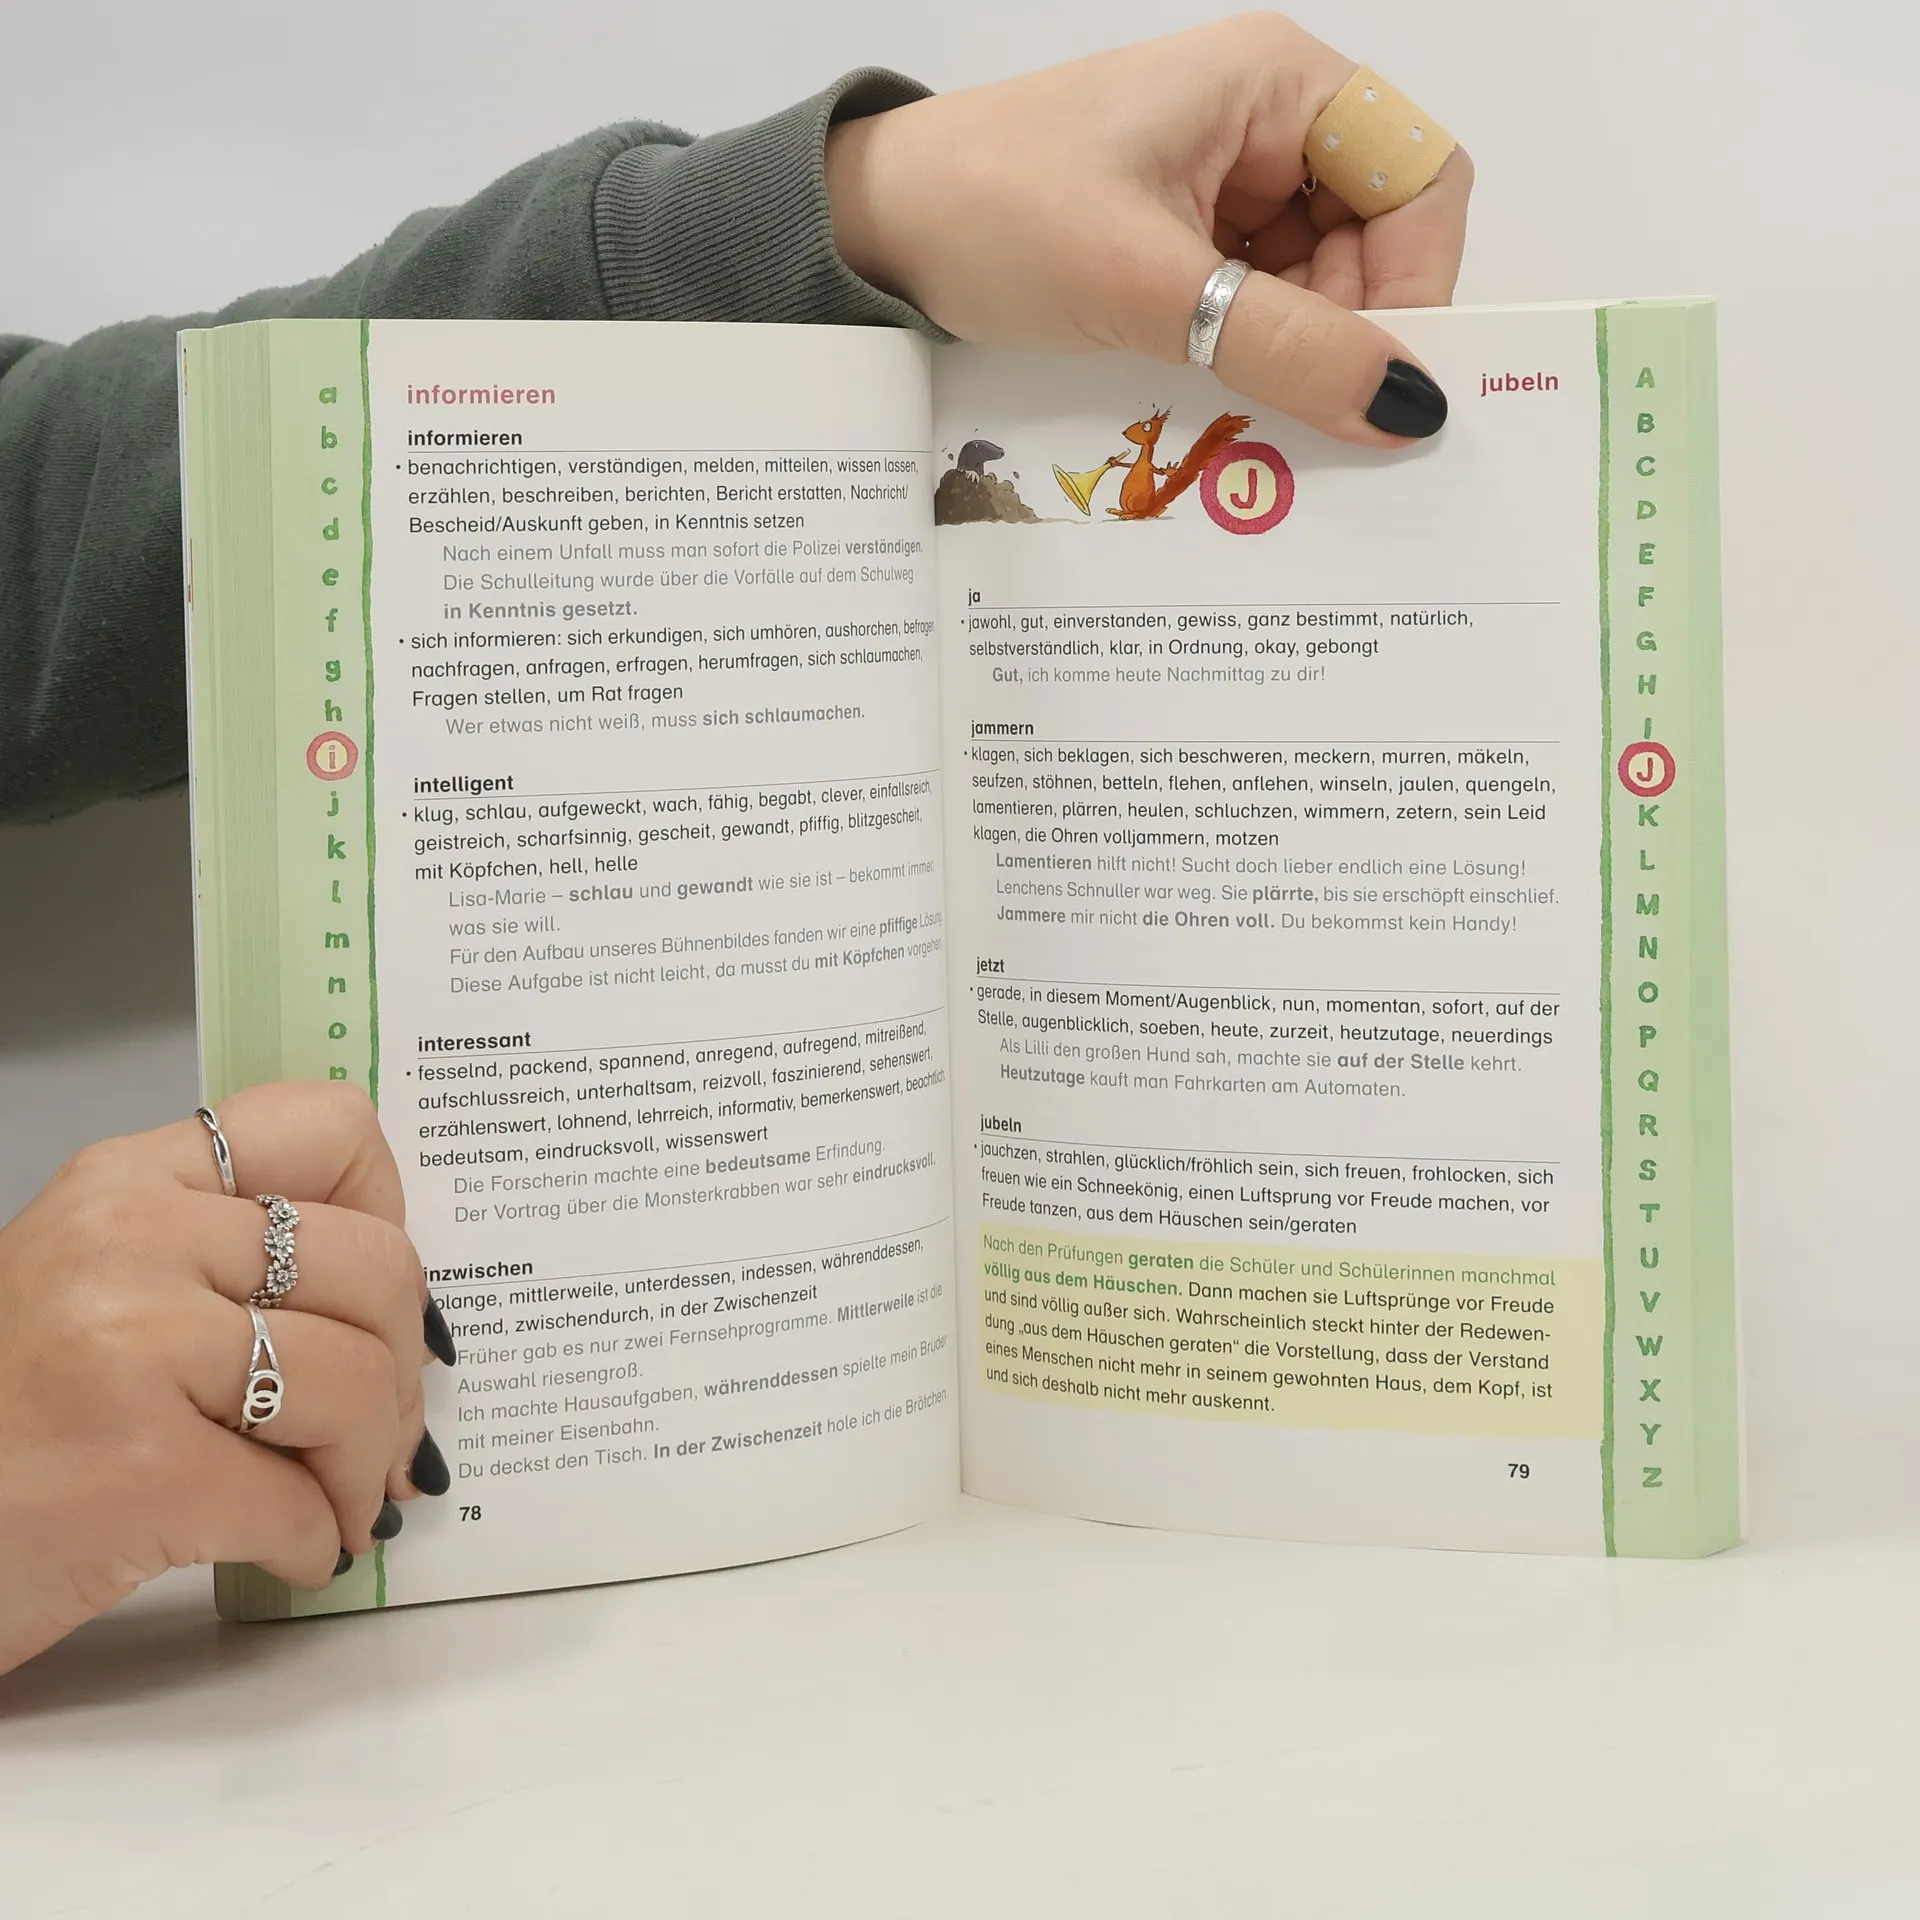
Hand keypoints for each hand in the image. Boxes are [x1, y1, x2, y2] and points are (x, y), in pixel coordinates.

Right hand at [0, 1083, 444, 1674]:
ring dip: (368, 1469)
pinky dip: (316, 1544)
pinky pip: (301, 1503)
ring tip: (338, 1503)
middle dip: (404, 1370)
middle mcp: (134, 1240)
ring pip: (360, 1384)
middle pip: (378, 1270)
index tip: (379, 1293)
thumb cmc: (4, 1417)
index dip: (390, 1214)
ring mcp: (136, 1348)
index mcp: (132, 1180)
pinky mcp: (143, 1471)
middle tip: (382, 1431)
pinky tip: (289, 1554)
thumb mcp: (97, 1284)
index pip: (331, 1129)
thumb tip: (397, 1323)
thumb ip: (223, 1266)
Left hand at [826, 12, 1471, 444]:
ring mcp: (1227, 188)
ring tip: (1238, 405)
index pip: (1420, 179)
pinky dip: (1253, 360)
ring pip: (1322, 288)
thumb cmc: (993, 213)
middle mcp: (1266, 126)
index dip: (1416, 280)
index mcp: (1275, 86)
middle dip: (1349, 330)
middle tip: (1300, 411)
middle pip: (1377, 242)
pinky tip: (1216, 396)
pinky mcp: (1188, 245)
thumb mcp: (1150, 286)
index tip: (1378, 375)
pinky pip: (1261, 309)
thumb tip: (1410, 406)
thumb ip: (1287, 347)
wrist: (876, 230)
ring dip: (1297, 356)